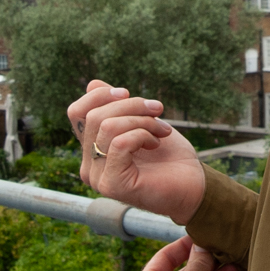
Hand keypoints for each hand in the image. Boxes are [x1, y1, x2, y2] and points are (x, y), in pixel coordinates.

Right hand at [68, 79, 205, 225]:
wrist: (193, 187)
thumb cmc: (169, 157)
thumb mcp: (142, 122)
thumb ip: (116, 107)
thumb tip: (93, 84)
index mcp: (91, 150)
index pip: (76, 112)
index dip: (100, 95)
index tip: (128, 93)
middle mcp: (88, 166)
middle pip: (94, 116)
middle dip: (131, 105)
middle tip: (158, 109)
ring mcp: (98, 178)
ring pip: (107, 126)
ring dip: (142, 120)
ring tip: (162, 130)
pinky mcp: (112, 185)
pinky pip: (119, 143)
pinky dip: (142, 135)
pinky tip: (156, 143)